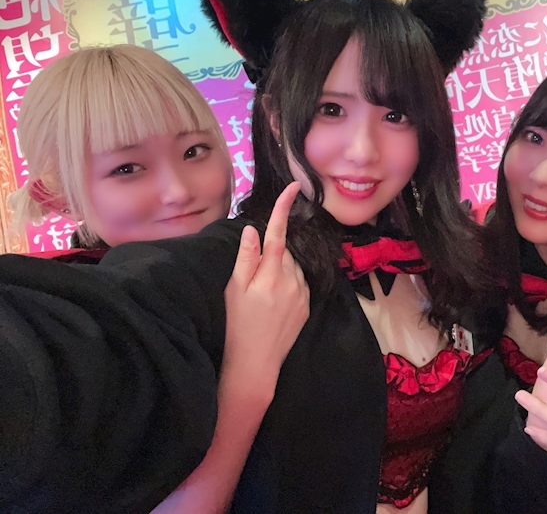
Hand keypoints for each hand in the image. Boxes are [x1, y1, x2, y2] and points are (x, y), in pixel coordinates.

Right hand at [222, 182, 309, 402]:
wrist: (256, 364)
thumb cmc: (238, 325)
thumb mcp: (234, 290)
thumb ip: (245, 258)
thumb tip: (251, 230)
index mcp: (271, 274)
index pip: (278, 233)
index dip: (285, 208)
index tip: (296, 186)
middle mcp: (292, 280)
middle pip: (284, 251)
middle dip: (271, 255)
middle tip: (251, 279)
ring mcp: (303, 293)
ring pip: (292, 267)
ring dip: (279, 270)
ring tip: (261, 296)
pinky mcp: (308, 305)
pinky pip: (299, 283)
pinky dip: (287, 284)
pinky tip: (273, 304)